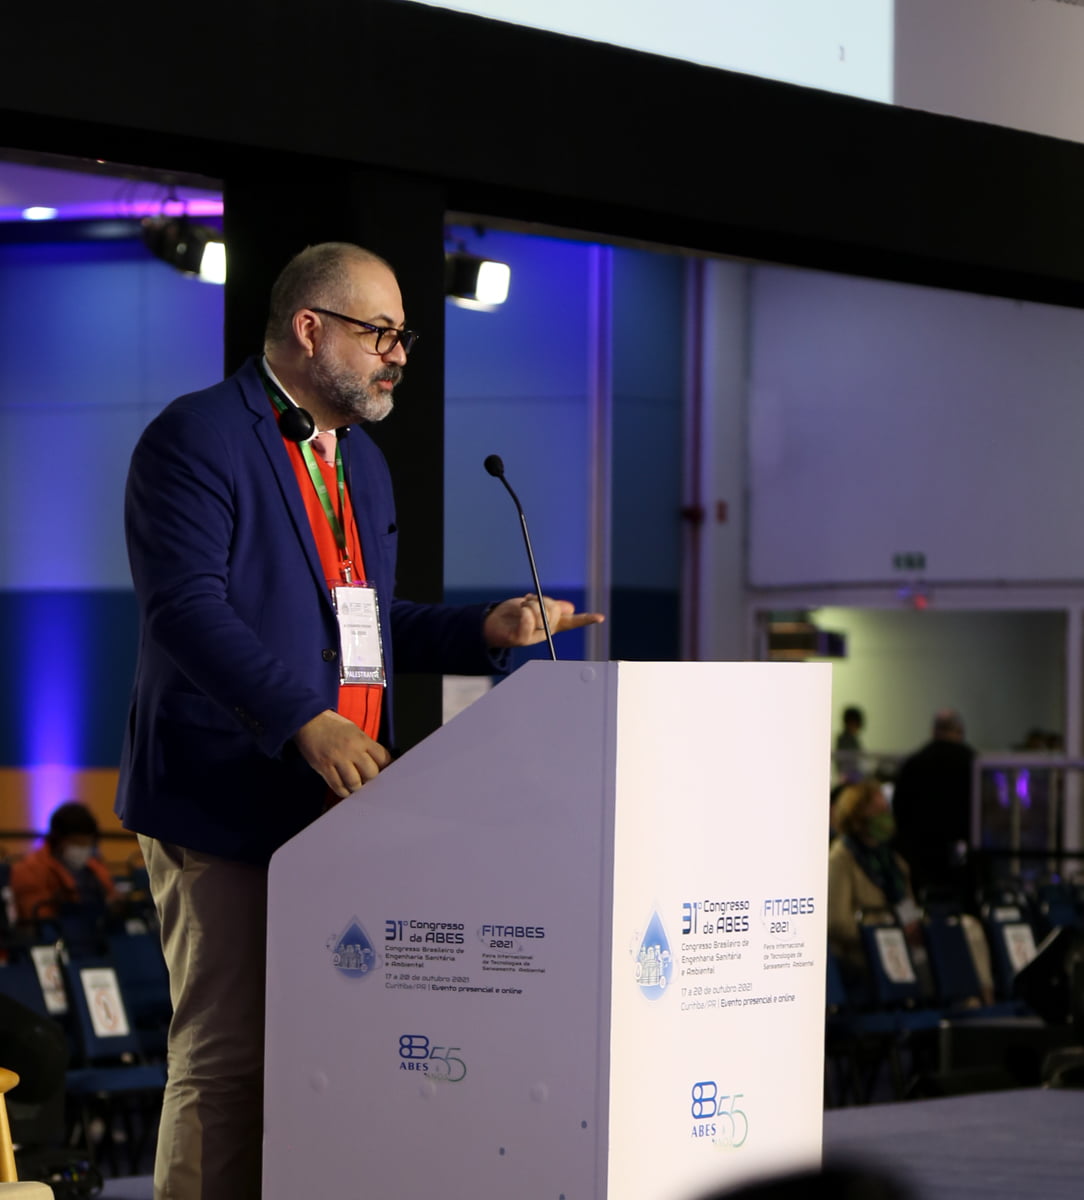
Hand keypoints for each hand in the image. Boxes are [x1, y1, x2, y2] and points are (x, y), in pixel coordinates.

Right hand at [293, 710, 391, 798]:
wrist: (309, 720)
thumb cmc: (333, 725)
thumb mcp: (354, 730)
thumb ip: (366, 746)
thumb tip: (378, 762)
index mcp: (362, 739)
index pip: (383, 758)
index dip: (387, 768)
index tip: (386, 772)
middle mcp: (352, 750)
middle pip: (371, 774)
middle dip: (371, 780)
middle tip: (368, 780)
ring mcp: (337, 759)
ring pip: (355, 783)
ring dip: (357, 788)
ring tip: (356, 786)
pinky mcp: (324, 767)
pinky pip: (337, 786)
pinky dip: (343, 791)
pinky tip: (345, 789)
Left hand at [483, 594, 604, 647]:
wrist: (490, 624)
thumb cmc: (512, 614)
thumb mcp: (533, 606)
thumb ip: (551, 607)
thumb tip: (570, 608)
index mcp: (552, 624)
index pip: (573, 622)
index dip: (586, 619)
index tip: (600, 618)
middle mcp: (546, 632)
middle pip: (555, 611)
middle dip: (542, 600)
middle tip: (529, 600)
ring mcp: (534, 637)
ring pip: (541, 614)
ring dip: (530, 604)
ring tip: (521, 606)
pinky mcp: (522, 639)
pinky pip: (529, 621)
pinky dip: (525, 611)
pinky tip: (520, 611)